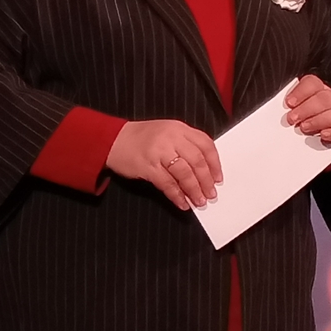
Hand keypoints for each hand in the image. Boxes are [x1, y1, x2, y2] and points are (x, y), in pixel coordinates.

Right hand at [106, 119, 223, 210]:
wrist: (112, 140)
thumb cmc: (140, 138)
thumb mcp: (166, 132)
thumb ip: (184, 144)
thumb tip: (203, 170)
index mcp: (178, 128)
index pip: (205, 144)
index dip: (215, 163)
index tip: (218, 177)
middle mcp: (170, 138)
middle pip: (197, 161)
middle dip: (206, 180)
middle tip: (211, 193)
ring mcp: (158, 152)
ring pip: (184, 173)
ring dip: (194, 190)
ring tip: (199, 201)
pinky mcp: (147, 166)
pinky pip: (167, 184)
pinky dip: (177, 195)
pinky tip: (182, 202)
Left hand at [285, 74, 330, 144]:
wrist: (307, 138)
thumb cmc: (296, 120)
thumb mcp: (289, 110)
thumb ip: (283, 107)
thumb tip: (274, 112)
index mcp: (316, 90)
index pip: (312, 83)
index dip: (301, 92)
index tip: (289, 103)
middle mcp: (330, 99)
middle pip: (324, 98)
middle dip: (307, 109)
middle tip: (292, 119)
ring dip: (318, 121)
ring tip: (303, 128)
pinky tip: (323, 135)